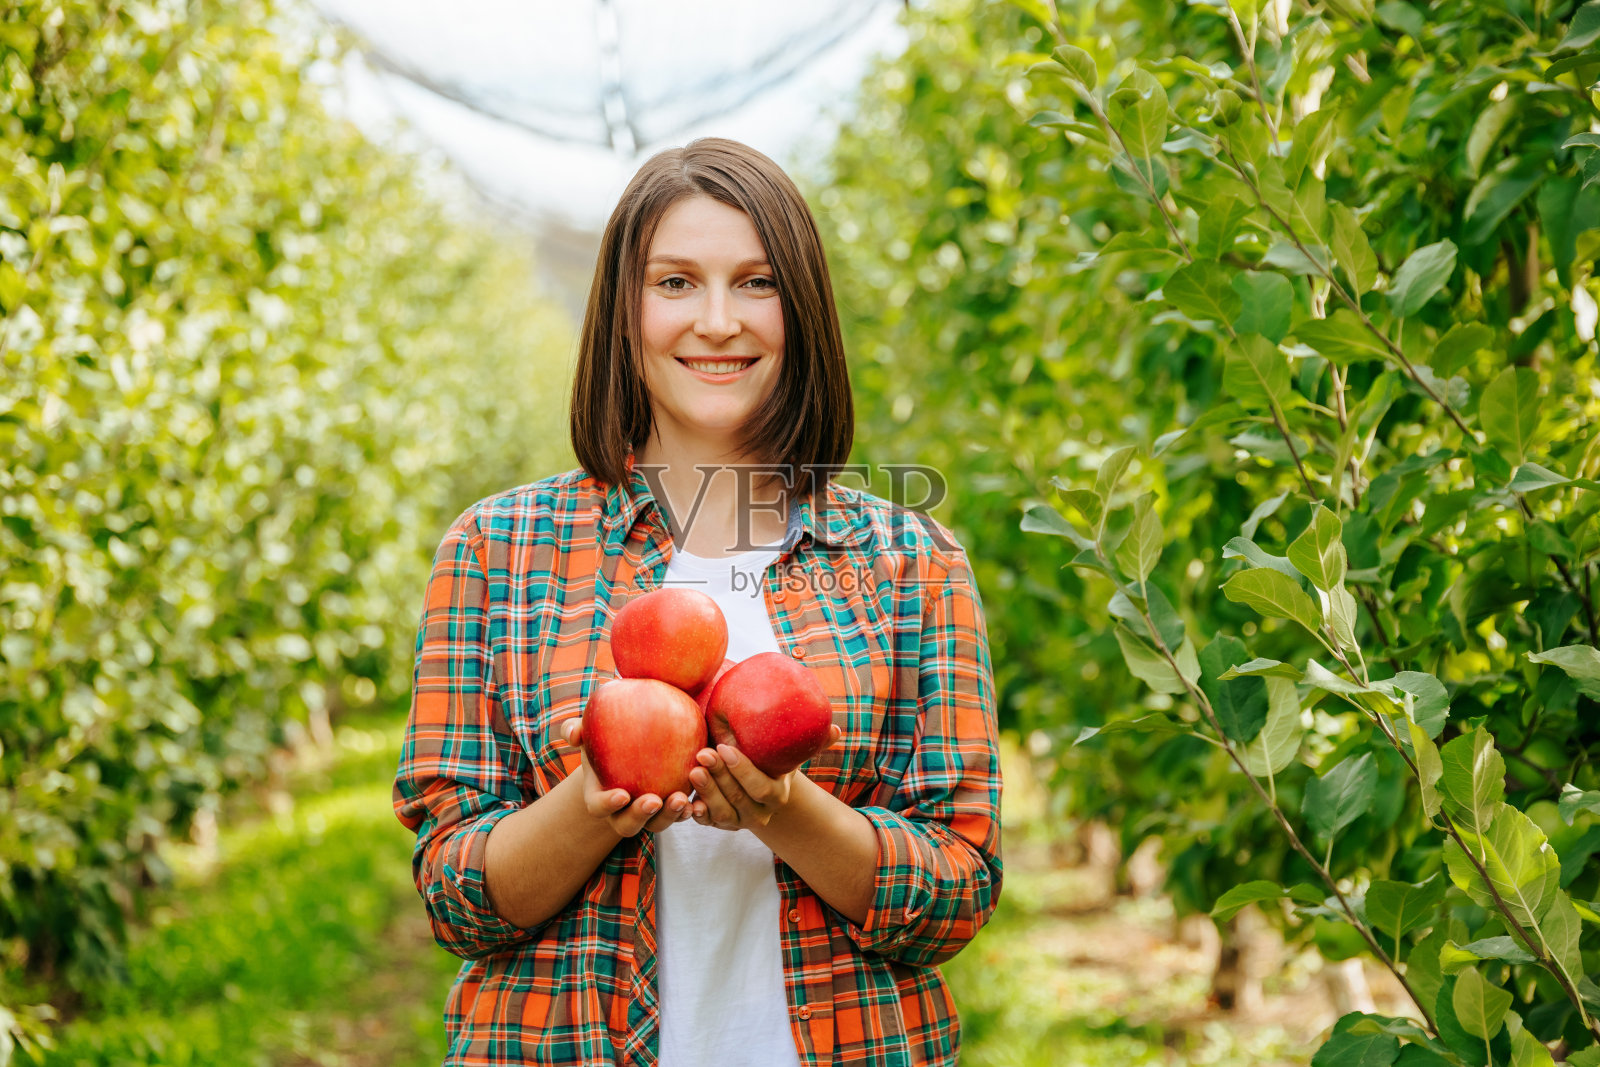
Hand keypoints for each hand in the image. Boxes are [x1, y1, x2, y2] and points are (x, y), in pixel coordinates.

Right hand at [562, 718, 689, 836]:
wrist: (628, 746)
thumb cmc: (604, 738)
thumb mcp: (589, 731)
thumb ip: (576, 730)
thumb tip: (573, 734)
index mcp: (599, 797)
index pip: (598, 807)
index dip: (608, 804)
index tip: (622, 794)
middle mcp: (622, 812)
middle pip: (628, 825)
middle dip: (641, 816)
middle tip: (654, 801)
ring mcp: (648, 814)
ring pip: (657, 824)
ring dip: (669, 815)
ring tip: (681, 799)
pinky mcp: (670, 808)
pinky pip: (680, 815)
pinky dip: (689, 811)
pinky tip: (698, 800)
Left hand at [689, 725, 842, 830]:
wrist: (758, 785)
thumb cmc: (772, 760)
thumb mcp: (791, 753)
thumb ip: (812, 742)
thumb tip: (836, 729)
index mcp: (777, 796)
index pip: (760, 788)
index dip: (743, 771)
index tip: (725, 747)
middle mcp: (759, 814)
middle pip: (738, 799)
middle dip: (720, 777)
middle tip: (703, 753)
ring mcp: (737, 822)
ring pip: (721, 813)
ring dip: (706, 793)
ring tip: (694, 770)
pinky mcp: (717, 823)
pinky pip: (706, 823)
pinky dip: (696, 814)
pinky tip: (685, 800)